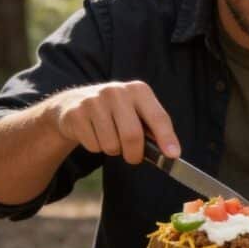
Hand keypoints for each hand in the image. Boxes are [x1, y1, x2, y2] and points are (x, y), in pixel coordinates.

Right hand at [48, 81, 179, 164]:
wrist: (75, 102)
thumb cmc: (116, 113)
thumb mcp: (137, 112)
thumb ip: (153, 130)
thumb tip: (171, 153)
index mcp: (139, 90)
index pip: (158, 117)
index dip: (167, 138)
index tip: (173, 155)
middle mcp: (117, 91)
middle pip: (132, 136)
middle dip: (135, 154)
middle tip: (134, 157)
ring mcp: (94, 101)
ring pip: (111, 144)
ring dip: (113, 150)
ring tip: (110, 137)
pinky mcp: (75, 114)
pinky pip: (93, 146)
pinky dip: (96, 147)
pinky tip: (94, 133)